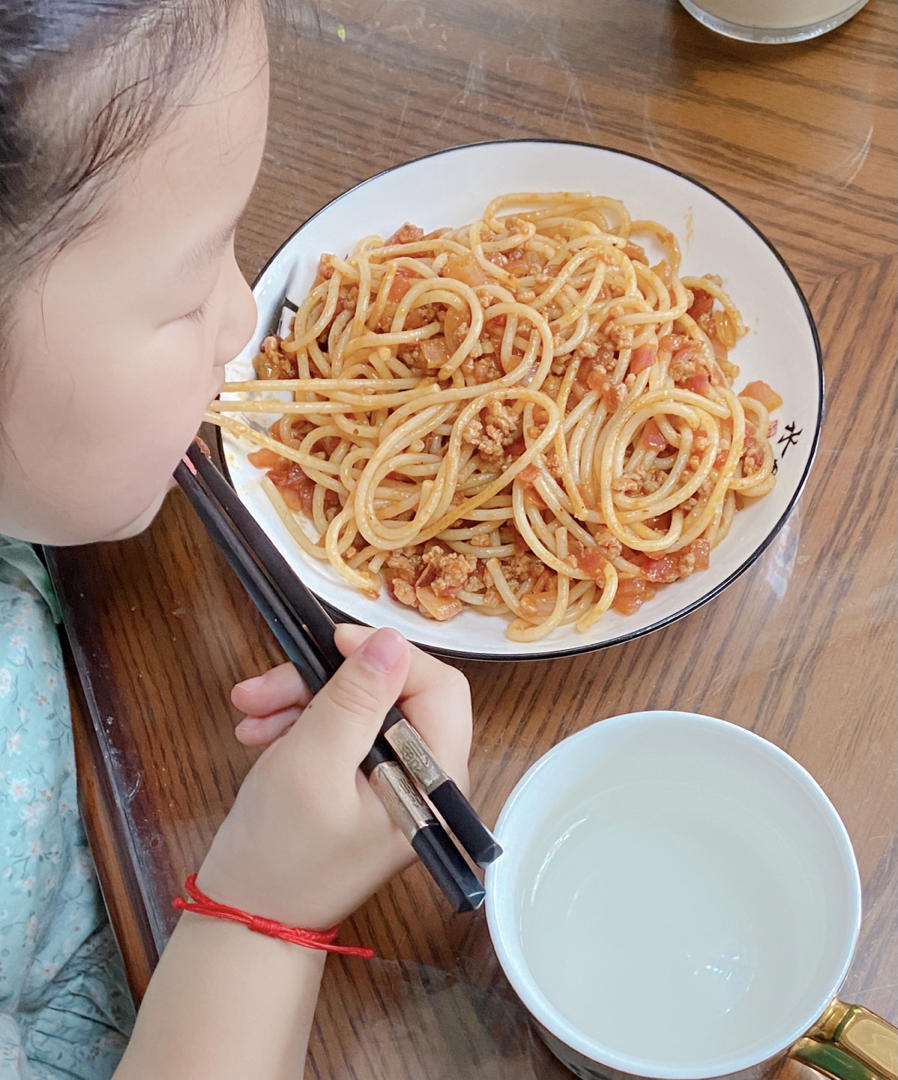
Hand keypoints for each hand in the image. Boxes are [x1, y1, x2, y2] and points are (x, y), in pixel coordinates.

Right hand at [195, 625, 471, 929]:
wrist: (245, 920)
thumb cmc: (279, 853)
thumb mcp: (312, 762)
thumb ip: (355, 699)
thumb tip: (391, 640)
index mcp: (435, 779)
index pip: (439, 687)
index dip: (387, 655)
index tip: (331, 641)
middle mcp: (427, 778)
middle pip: (395, 693)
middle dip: (327, 679)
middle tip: (262, 687)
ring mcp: (396, 781)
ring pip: (362, 707)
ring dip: (303, 699)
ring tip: (248, 713)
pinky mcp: (365, 783)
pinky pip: (344, 731)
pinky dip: (301, 722)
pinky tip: (258, 733)